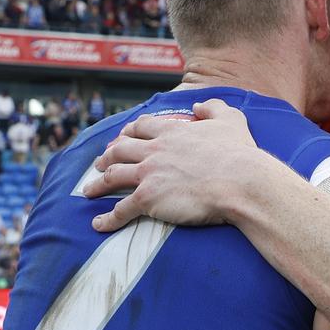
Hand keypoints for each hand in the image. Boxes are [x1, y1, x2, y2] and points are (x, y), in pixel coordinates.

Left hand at [83, 99, 280, 231]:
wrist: (240, 182)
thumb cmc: (239, 153)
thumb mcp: (231, 119)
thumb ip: (213, 108)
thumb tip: (198, 105)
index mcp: (172, 132)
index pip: (141, 127)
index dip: (129, 131)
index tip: (123, 136)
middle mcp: (155, 150)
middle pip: (120, 150)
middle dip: (107, 156)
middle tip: (100, 163)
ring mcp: (148, 174)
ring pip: (113, 177)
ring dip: (98, 184)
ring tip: (89, 190)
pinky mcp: (148, 199)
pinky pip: (121, 210)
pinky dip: (107, 218)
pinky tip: (98, 224)